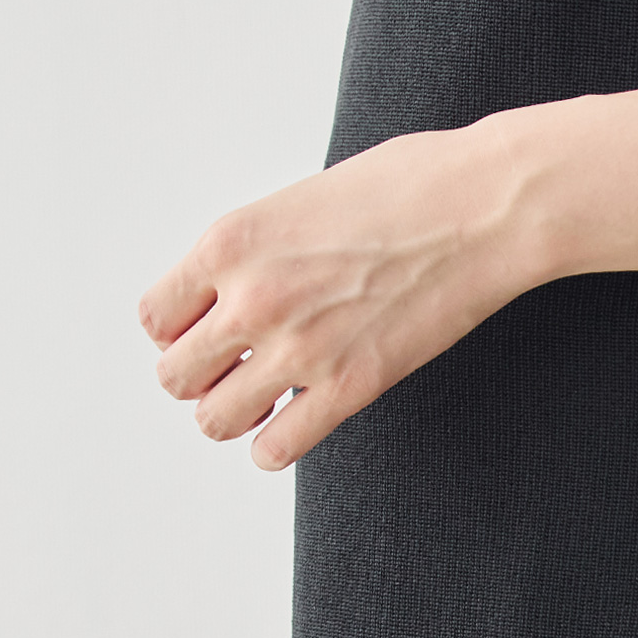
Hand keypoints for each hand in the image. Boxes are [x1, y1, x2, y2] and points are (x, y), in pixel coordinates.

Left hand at [138, 116, 548, 469]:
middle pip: (176, 377)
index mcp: (231, 242)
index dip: (180, 333)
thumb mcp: (301, 199)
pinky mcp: (351, 386)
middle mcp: (252, 299)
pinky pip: (277, 449)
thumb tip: (243, 288)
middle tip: (237, 372)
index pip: (157, 318)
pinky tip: (294, 426)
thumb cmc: (409, 187)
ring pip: (215, 421)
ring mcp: (300, 348)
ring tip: (264, 403)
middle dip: (202, 379)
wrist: (481, 209)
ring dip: (235, 417)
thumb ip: (259, 250)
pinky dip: (274, 449)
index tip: (212, 334)